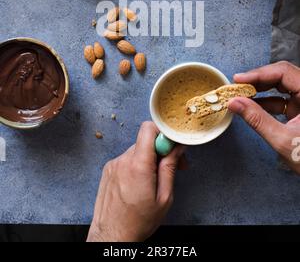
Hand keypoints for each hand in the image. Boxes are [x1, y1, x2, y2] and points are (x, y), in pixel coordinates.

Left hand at [87, 121, 185, 241]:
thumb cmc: (138, 222)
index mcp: (138, 165)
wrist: (112, 236)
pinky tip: (140, 183)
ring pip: (137, 150)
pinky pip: (127, 159)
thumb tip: (177, 148)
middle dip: (161, 150)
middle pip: (146, 140)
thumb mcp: (164, 197)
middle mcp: (123, 160)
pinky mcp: (108, 169)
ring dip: (149, 159)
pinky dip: (136, 165)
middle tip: (173, 165)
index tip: (173, 146)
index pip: (149, 129)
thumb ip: (170, 167)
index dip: (163, 133)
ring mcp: (113, 164)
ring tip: (155, 179)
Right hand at [228, 61, 299, 173]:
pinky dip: (267, 101)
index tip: (239, 80)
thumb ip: (257, 119)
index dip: (259, 73)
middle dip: (258, 79)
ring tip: (241, 95)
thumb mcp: (283, 140)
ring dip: (261, 90)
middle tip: (238, 86)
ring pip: (282, 85)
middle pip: (282, 75)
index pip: (283, 72)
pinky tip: (251, 106)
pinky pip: (283, 99)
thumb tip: (235, 103)